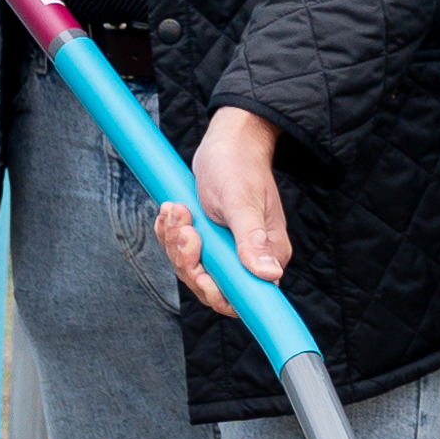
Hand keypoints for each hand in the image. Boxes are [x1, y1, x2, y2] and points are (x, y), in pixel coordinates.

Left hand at [162, 104, 290, 314]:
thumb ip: (252, 240)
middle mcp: (249, 258)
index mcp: (268, 253)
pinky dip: (170, 234)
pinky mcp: (209, 241)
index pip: (244, 296)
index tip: (201, 273)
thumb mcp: (242, 201)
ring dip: (175, 241)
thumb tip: (269, 274)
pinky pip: (182, 252)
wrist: (229, 142)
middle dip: (188, 259)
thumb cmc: (239, 166)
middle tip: (184, 227)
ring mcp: (227, 250)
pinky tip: (171, 211)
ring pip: (191, 268)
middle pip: (211, 286)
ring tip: (177, 209)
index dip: (218, 293)